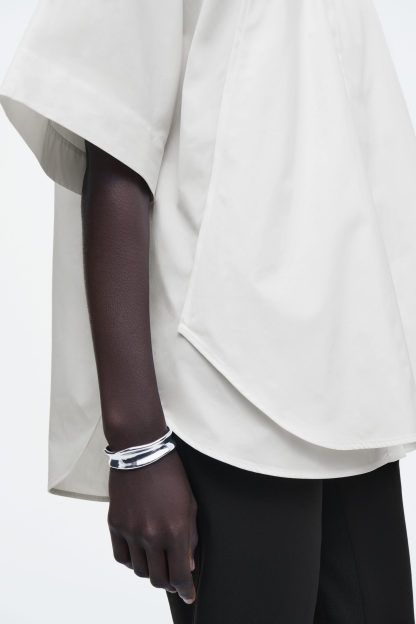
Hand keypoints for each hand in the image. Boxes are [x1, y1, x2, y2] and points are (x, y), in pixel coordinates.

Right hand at [107, 448, 198, 603]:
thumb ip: (189, 538)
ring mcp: (131, 531)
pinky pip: (121, 557)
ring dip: (150, 570)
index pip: (179, 575)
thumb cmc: (171, 475)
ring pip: (139, 571)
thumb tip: (186, 566)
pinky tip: (139, 552)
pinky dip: (131, 560)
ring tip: (157, 558)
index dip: (185, 590)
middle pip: (158, 579)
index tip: (188, 594)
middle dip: (168, 582)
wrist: (141, 450)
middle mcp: (151, 535)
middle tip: (173, 576)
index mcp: (175, 530)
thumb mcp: (190, 505)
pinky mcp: (115, 524)